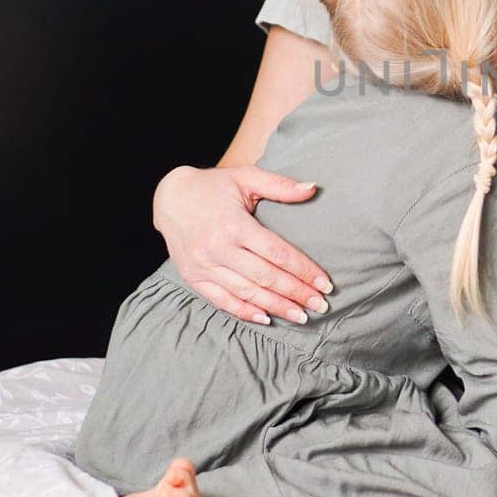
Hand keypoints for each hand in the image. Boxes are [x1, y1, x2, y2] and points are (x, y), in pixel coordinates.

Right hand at [153, 164, 329, 324]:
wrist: (170, 198)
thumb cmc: (214, 186)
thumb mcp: (246, 176)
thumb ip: (280, 185)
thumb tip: (313, 188)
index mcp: (235, 225)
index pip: (277, 253)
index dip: (304, 270)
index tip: (325, 284)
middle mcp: (218, 248)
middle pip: (265, 277)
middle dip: (296, 293)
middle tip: (321, 306)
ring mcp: (204, 265)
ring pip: (246, 292)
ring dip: (276, 307)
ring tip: (301, 316)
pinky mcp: (193, 277)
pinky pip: (221, 300)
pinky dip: (244, 311)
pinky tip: (266, 319)